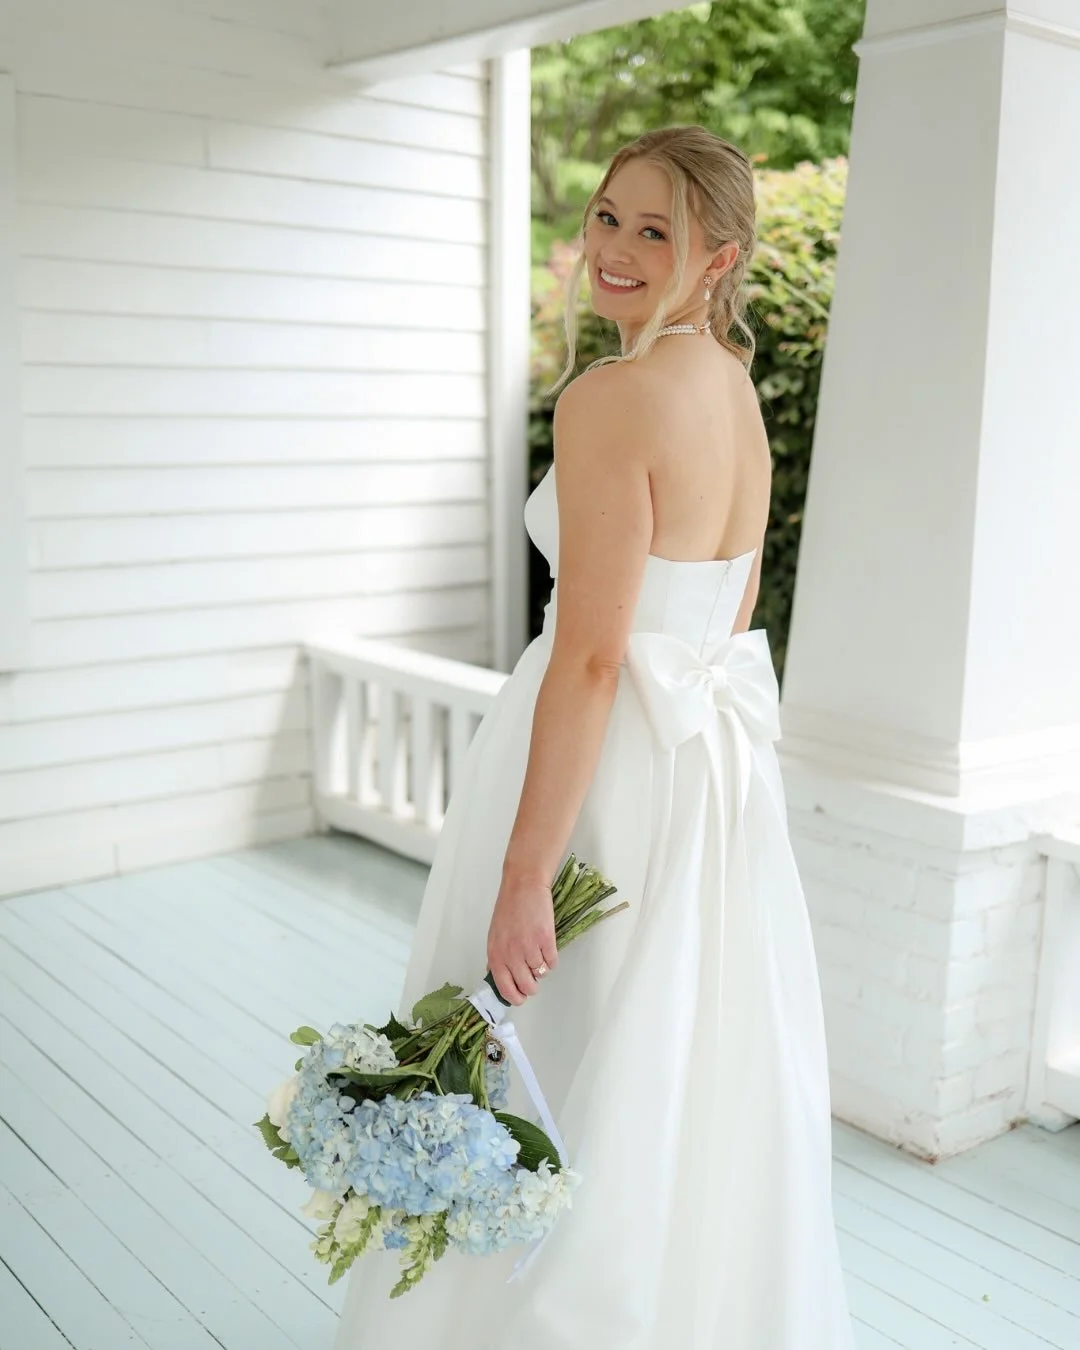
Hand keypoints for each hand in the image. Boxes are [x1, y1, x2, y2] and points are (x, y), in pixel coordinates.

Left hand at [486, 869, 558, 1006]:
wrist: (523, 886)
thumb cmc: (509, 909)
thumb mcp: (495, 936)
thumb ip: (498, 958)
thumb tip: (500, 978)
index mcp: (496, 955)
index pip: (506, 989)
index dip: (516, 997)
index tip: (521, 996)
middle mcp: (511, 954)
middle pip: (527, 987)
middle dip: (532, 986)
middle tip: (533, 976)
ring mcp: (529, 947)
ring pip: (541, 974)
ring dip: (542, 967)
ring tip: (538, 951)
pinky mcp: (546, 940)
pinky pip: (552, 962)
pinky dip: (552, 958)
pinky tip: (546, 946)